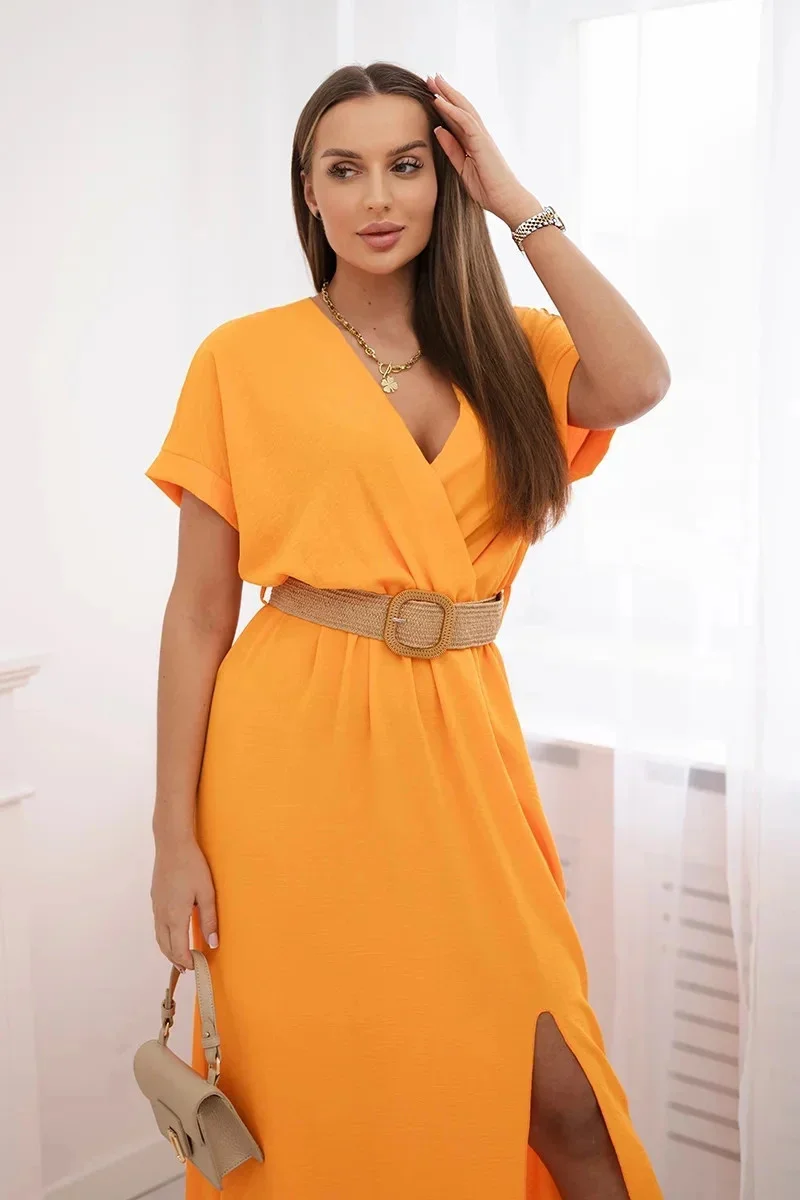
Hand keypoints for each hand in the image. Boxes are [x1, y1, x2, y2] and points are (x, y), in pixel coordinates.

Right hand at [151, 836, 218, 971]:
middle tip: (189, 967)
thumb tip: (213, 943)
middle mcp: (162, 915)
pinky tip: (173, 933)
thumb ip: (210, 920)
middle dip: (176, 960)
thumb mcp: (206, 893)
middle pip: (166, 947)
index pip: (178, 949)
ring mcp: (156, 907)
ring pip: (159, 937)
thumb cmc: (193, 866)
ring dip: (169, 950)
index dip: (187, 961)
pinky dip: (165, 937)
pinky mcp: (155, 899)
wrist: (172, 844)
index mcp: (175, 916)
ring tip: (180, 957)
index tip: (197, 967)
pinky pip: (158, 925)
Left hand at [425, 72, 530, 223]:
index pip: (458, 118)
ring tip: (433, 81)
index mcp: (474, 142)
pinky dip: (452, 109)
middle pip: (461, 107)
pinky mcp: (483, 142)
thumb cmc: (488, 189)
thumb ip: (451, 149)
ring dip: (448, 94)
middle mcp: (479, 135)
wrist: (506, 200)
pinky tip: (439, 101)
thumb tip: (437, 130)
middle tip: (430, 78)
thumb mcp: (462, 168)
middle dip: (446, 92)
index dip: (445, 105)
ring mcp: (482, 137)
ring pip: (463, 108)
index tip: (431, 93)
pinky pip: (465, 121)